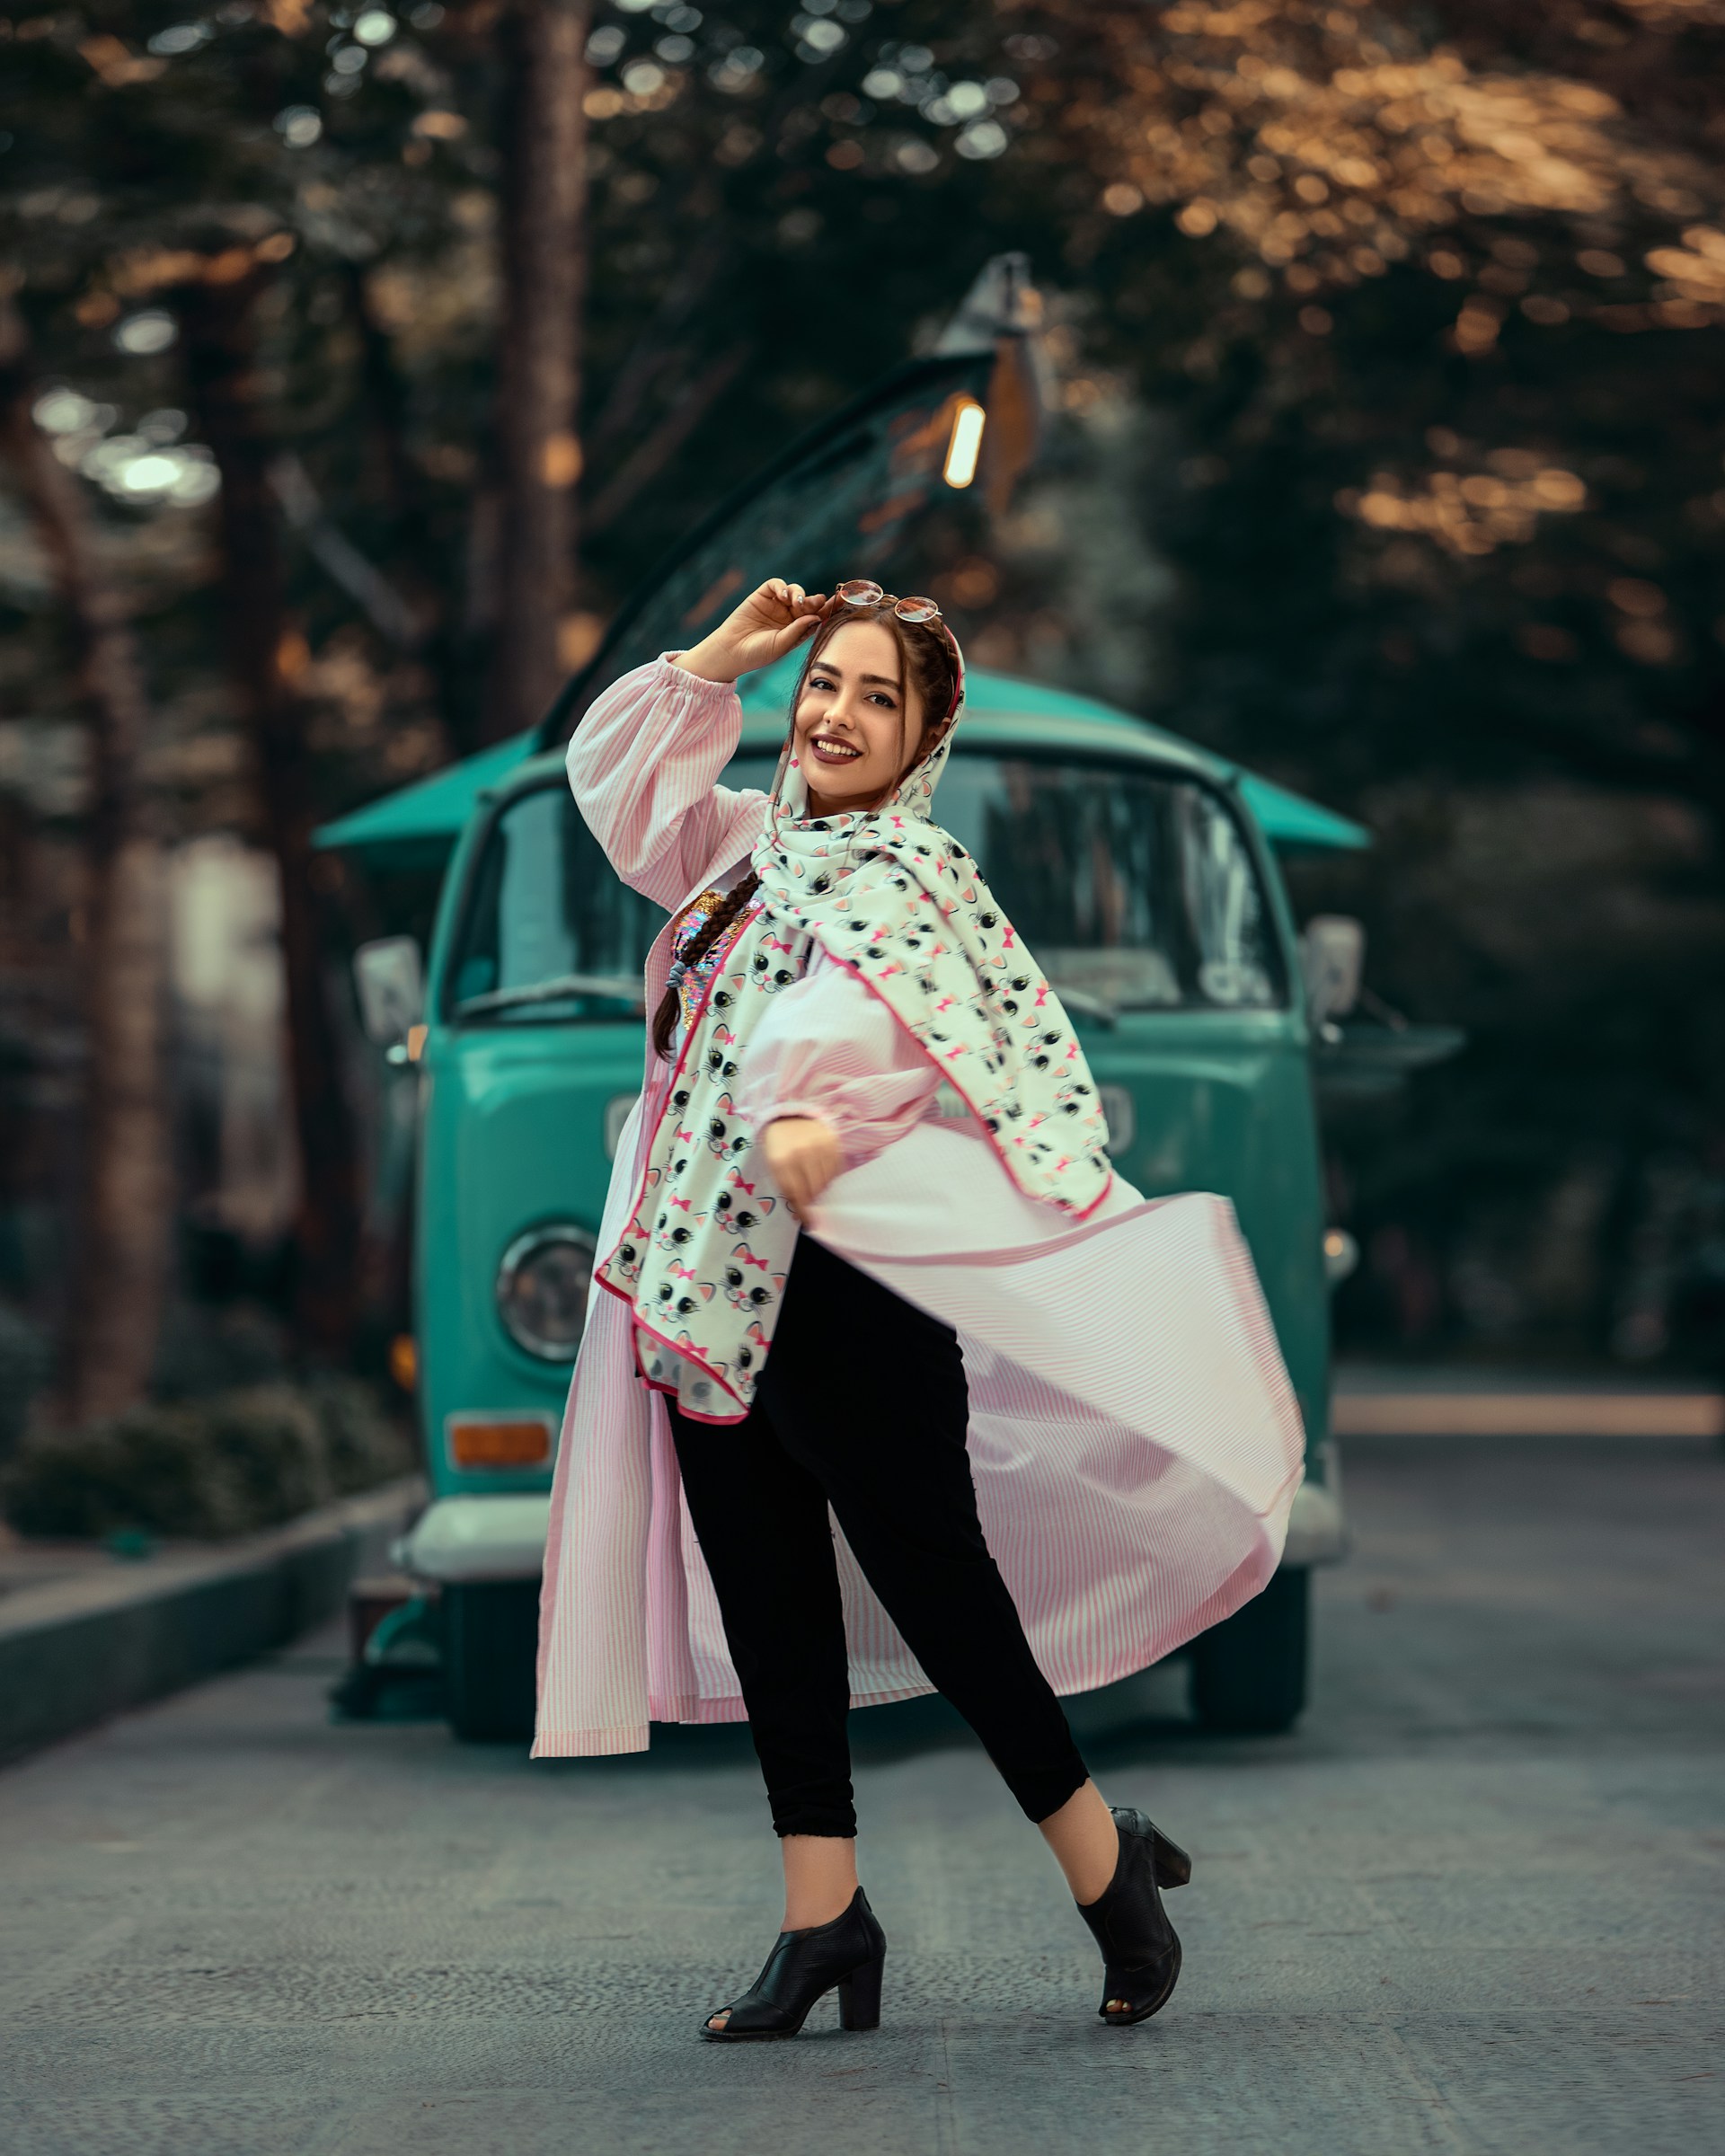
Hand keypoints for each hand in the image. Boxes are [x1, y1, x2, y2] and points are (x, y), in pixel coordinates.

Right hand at [674, 578, 835, 684]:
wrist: (732, 651)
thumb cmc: (758, 653)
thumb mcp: (782, 644)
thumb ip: (798, 630)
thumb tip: (817, 616)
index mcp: (798, 630)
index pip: (817, 616)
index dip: (829, 609)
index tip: (840, 602)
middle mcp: (789, 616)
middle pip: (808, 602)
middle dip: (815, 600)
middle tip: (819, 602)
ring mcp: (776, 605)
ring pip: (795, 591)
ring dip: (799, 594)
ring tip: (795, 603)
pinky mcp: (762, 595)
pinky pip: (776, 584)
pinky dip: (782, 587)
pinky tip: (783, 596)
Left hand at [760, 1115, 842, 1219]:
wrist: (789, 1115)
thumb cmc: (779, 1145)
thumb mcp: (773, 1165)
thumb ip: (786, 1186)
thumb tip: (802, 1212)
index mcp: (780, 1161)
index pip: (795, 1195)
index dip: (803, 1212)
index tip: (809, 1223)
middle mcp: (800, 1154)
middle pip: (813, 1190)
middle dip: (811, 1198)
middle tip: (809, 1197)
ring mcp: (818, 1146)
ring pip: (826, 1181)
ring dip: (821, 1187)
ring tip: (813, 1179)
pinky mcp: (832, 1141)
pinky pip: (836, 1169)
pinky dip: (830, 1175)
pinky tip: (821, 1169)